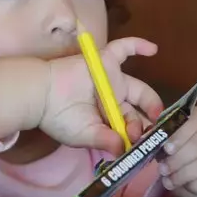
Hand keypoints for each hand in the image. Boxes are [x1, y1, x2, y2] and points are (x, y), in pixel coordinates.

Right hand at [37, 37, 164, 155]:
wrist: (41, 96)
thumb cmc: (60, 118)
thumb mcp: (84, 135)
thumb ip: (105, 141)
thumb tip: (123, 150)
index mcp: (108, 118)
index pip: (130, 126)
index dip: (138, 135)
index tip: (137, 143)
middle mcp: (113, 100)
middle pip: (138, 110)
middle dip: (142, 123)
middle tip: (140, 131)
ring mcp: (112, 80)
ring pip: (138, 88)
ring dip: (150, 100)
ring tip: (155, 111)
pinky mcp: (106, 61)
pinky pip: (124, 49)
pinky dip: (139, 46)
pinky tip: (154, 50)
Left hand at [156, 107, 196, 196]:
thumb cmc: (186, 151)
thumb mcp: (175, 139)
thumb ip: (164, 137)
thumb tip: (149, 138)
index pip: (195, 119)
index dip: (180, 134)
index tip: (166, 148)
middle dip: (179, 158)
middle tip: (163, 169)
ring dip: (185, 174)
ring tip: (169, 180)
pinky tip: (186, 187)